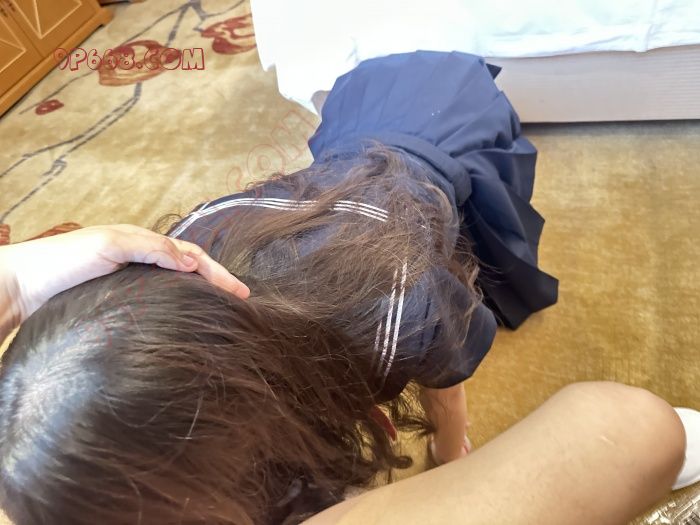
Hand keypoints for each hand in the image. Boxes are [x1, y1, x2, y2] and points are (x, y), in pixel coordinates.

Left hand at [0, 224, 249, 325]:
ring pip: (174, 285)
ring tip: (220, 310)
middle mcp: (138, 259)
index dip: (218, 273)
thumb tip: (193, 263)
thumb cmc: (59, 261)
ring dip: (199, 293)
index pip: (190, 255)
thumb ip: (152, 249)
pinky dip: (178, 304)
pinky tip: (184, 317)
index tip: (241, 293)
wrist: (19, 286)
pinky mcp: (117, 301)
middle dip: (216, 282)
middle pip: (188, 268)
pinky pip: (157, 300)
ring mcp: (128, 280)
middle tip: (240, 302)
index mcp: (140, 242)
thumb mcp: (109, 246)